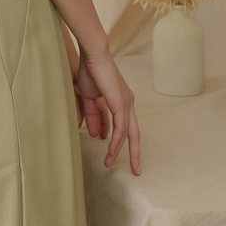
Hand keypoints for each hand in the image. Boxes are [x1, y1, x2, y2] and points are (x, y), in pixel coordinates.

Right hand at [75, 50, 141, 174]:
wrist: (93, 54)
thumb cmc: (90, 70)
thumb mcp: (89, 97)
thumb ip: (93, 115)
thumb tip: (96, 134)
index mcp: (122, 100)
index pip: (127, 125)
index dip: (123, 141)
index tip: (115, 154)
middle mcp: (129, 102)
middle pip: (135, 133)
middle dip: (135, 153)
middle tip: (136, 170)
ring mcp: (127, 103)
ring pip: (128, 133)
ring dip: (119, 150)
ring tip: (109, 162)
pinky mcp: (121, 104)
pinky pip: (121, 128)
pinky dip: (116, 141)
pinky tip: (110, 150)